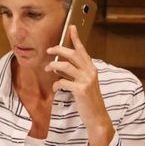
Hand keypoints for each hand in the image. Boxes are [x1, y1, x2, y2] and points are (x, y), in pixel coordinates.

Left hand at [45, 25, 113, 145]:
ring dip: (54, 66)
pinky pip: (63, 82)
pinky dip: (56, 84)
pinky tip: (55, 88)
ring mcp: (86, 81)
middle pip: (72, 54)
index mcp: (92, 69)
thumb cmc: (88, 101)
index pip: (83, 50)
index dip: (76, 39)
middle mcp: (90, 72)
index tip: (71, 28)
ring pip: (66, 66)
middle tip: (49, 50)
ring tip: (47, 69)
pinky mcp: (80, 90)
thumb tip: (60, 66)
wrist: (97, 117)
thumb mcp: (84, 84)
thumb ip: (75, 74)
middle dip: (59, 50)